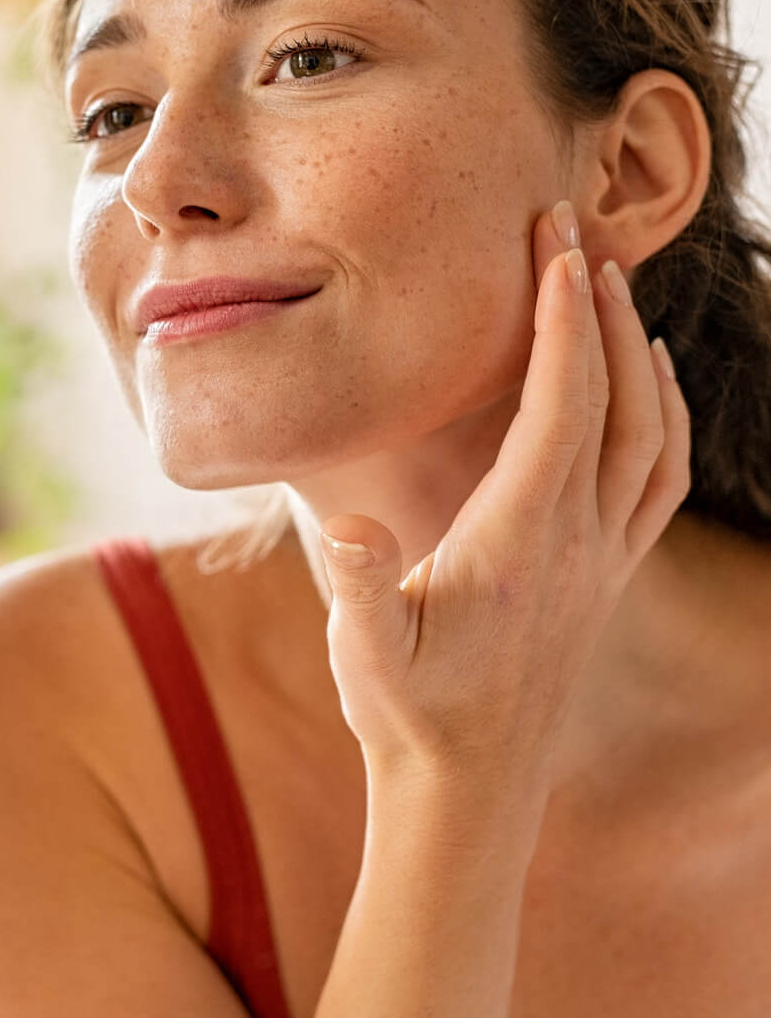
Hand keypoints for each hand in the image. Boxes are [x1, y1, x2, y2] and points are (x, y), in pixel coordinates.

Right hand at [316, 201, 689, 800]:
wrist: (469, 788)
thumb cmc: (408, 713)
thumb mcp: (366, 654)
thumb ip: (363, 588)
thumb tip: (354, 528)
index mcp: (520, 541)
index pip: (558, 407)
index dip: (560, 321)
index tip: (552, 246)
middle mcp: (578, 542)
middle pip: (614, 400)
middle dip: (597, 306)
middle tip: (572, 229)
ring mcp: (601, 560)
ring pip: (651, 434)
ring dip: (636, 352)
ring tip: (609, 285)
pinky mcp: (605, 577)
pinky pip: (658, 477)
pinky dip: (663, 413)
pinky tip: (646, 383)